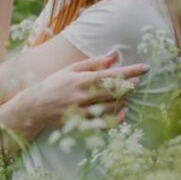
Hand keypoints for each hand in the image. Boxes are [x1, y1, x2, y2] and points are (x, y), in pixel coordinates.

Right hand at [20, 52, 146, 128]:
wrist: (35, 107)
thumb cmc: (54, 84)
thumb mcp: (71, 69)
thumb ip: (93, 62)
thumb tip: (114, 56)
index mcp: (80, 79)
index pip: (111, 74)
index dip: (130, 71)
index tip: (144, 68)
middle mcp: (83, 95)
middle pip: (114, 90)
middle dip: (129, 85)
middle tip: (138, 81)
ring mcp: (82, 111)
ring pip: (111, 106)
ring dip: (123, 99)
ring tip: (127, 94)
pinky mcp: (82, 123)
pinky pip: (105, 123)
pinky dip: (117, 117)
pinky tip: (123, 111)